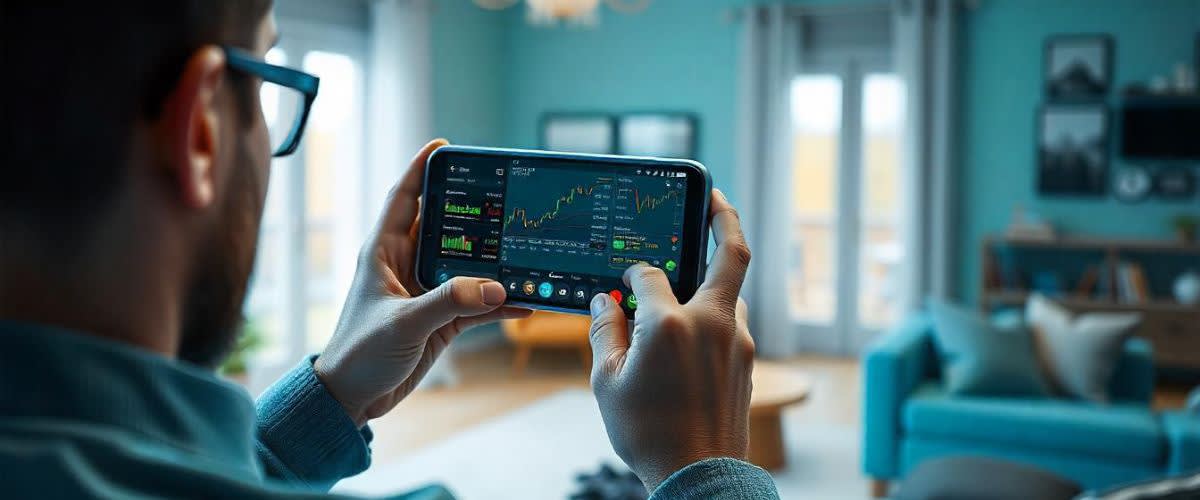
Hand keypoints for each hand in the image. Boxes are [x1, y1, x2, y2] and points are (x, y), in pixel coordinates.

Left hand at [314, 139, 531, 426]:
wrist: (353, 398)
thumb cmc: (359, 352)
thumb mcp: (404, 322)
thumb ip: (449, 302)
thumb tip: (494, 287)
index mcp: (383, 251)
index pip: (404, 198)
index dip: (421, 169)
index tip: (445, 146)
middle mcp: (406, 264)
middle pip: (445, 226)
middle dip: (473, 210)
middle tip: (504, 193)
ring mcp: (426, 291)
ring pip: (467, 264)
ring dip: (493, 259)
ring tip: (524, 245)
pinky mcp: (441, 319)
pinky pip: (477, 302)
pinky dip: (500, 302)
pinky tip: (526, 300)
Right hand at [587, 189, 754, 491]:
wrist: (699, 475)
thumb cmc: (648, 433)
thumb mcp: (607, 382)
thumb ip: (605, 331)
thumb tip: (603, 301)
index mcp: (671, 324)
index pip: (650, 273)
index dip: (631, 273)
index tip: (622, 281)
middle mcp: (712, 323)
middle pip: (731, 254)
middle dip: (725, 218)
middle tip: (714, 197)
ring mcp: (736, 342)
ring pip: (730, 292)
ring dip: (712, 278)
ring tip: (691, 278)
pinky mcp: (746, 362)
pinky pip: (731, 322)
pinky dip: (714, 312)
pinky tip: (693, 326)